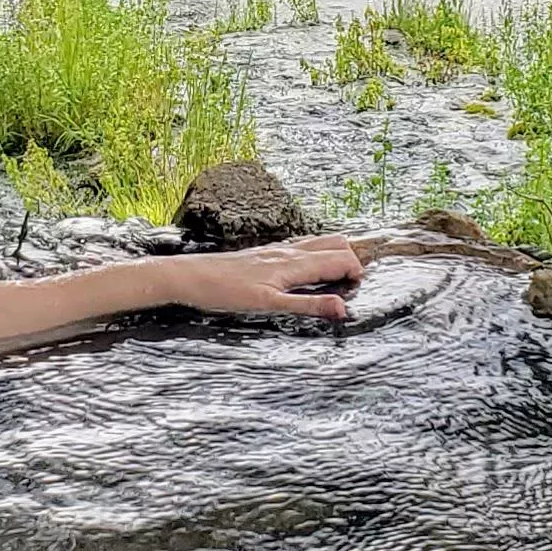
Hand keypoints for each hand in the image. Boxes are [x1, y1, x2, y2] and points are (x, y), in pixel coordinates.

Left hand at [168, 237, 366, 323]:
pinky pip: (300, 246)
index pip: (340, 258)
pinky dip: (315, 254)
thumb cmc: (225, 292)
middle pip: (334, 244)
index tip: (359, 290)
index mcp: (294, 263)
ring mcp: (276, 249)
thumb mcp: (269, 305)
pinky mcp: (265, 253)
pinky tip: (306, 270)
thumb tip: (342, 308)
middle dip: (351, 260)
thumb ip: (308, 305)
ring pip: (317, 242)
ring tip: (338, 275)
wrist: (192, 277)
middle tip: (353, 284)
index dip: (357, 272)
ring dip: (334, 254)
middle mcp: (288, 251)